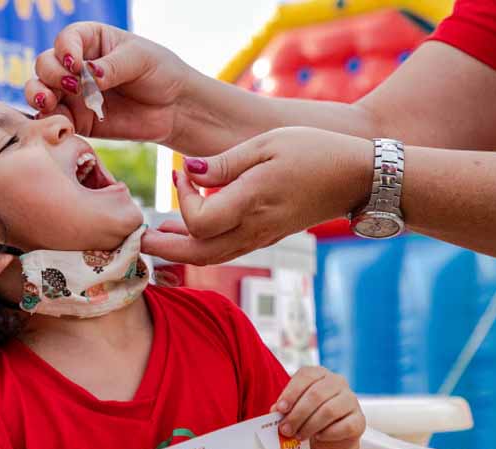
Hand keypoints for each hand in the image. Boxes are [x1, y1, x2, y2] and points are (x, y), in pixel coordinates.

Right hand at [26, 22, 192, 143]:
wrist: (175, 108)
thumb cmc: (160, 73)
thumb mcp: (140, 59)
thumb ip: (112, 66)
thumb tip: (88, 75)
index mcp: (90, 40)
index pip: (65, 40)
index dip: (65, 51)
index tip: (76, 64)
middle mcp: (76, 65)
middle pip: (45, 64)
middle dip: (51, 74)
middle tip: (73, 86)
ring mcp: (74, 94)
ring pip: (40, 90)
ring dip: (38, 95)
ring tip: (49, 102)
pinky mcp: (78, 120)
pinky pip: (55, 119)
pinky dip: (50, 121)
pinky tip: (60, 123)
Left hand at [141, 127, 372, 264]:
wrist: (358, 177)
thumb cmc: (314, 151)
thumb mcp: (266, 144)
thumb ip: (223, 163)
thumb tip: (188, 173)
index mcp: (252, 201)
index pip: (200, 221)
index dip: (182, 200)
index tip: (181, 174)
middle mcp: (255, 227)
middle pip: (200, 252)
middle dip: (166, 248)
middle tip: (138, 238)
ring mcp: (263, 236)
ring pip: (214, 257)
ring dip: (181, 251)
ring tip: (156, 239)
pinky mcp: (269, 236)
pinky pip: (229, 250)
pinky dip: (204, 247)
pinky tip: (190, 233)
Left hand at [272, 366, 365, 448]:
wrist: (330, 437)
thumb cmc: (308, 417)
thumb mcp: (294, 408)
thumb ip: (285, 407)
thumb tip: (275, 411)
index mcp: (320, 373)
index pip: (305, 376)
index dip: (291, 393)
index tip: (279, 409)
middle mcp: (337, 382)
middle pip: (316, 394)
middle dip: (297, 414)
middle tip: (285, 429)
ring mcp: (351, 400)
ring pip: (329, 411)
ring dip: (309, 426)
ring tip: (298, 436)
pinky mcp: (359, 420)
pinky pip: (344, 426)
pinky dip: (328, 433)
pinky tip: (318, 437)